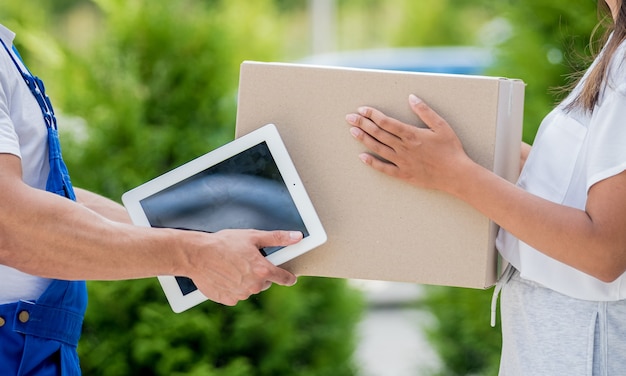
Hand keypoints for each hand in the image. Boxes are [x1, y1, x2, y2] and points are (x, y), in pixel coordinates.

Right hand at [182, 229, 300, 305]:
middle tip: (247, 261)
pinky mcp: (228, 300)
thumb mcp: (253, 236)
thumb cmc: (224, 243)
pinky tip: (225, 275)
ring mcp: (241, 295)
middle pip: (265, 282)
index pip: (285, 278)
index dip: (289, 277)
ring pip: (250, 289)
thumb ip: (278, 238)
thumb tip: (297, 237)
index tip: (290, 277)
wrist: (197, 255)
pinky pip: (236, 295)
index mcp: (263, 270)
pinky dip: (233, 287)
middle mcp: (254, 286)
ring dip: (246, 281)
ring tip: (233, 266)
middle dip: (260, 274)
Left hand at [345, 94, 472, 193]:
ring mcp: (402, 161)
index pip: (386, 122)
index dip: (372, 114)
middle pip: (378, 133)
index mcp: (411, 134)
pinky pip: (384, 168)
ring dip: (364, 139)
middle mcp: (403, 147)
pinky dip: (372, 163)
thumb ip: (425, 111)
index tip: (362, 109)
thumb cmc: (451, 149)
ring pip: (378, 148)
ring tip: (352, 132)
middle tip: (349, 118)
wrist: (456, 174)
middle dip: (362, 124)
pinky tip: (362, 157)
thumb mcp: (441, 126)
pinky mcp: (404, 174)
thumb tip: (411, 97)